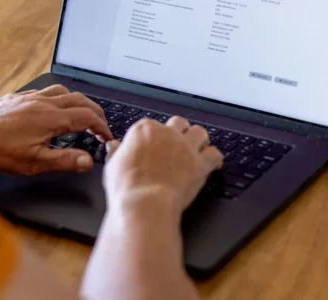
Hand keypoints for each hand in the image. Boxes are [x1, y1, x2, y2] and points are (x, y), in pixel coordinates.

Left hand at [0, 85, 111, 174]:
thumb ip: (64, 161)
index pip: (87, 117)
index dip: (101, 127)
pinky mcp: (19, 97)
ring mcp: (31, 97)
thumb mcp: (33, 163)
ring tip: (83, 114)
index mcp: (51, 117)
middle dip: (95, 112)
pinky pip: (47, 91)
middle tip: (101, 125)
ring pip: (64, 91)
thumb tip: (87, 161)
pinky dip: (60, 98)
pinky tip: (54, 108)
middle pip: (80, 100)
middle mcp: (43, 102)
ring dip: (79, 102)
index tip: (106, 136)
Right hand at [103, 117, 222, 217]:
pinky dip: (215, 159)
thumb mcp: (112, 166)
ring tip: (197, 150)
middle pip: (180, 123)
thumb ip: (117, 152)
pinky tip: (212, 164)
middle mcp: (167, 133)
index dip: (156, 137)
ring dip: (199, 141)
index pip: (154, 125)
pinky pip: (215, 154)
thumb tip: (115, 147)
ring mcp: (185, 147)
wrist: (144, 203)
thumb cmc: (127, 187)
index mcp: (145, 129)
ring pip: (200, 133)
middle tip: (177, 145)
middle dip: (179, 132)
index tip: (155, 147)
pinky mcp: (200, 164)